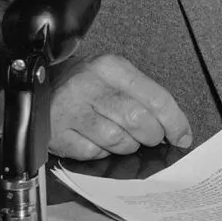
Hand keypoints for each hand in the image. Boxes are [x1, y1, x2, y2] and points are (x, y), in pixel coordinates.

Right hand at [48, 55, 193, 159]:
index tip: (182, 136)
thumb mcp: (115, 77)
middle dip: (152, 135)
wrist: (39, 88)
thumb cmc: (87, 85)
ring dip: (128, 146)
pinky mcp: (56, 134)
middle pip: (138, 119)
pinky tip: (98, 142)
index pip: (155, 97)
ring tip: (123, 138)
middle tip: (151, 137)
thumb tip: (175, 128)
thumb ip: (144, 96)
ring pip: (117, 140)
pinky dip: (102, 152)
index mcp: (111, 67)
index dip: (174, 121)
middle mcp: (89, 85)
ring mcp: (70, 110)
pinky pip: (92, 153)